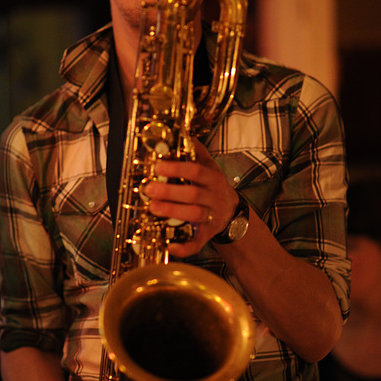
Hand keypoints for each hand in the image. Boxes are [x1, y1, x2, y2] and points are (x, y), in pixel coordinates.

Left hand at [144, 139, 238, 256]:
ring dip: (173, 212)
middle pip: (193, 194)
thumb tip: (183, 132)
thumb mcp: (210, 166)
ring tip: (152, 209)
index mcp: (212, 178)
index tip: (157, 166)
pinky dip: (185, 248)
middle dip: (170, 192)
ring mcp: (212, 217)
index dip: (176, 168)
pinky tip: (170, 247)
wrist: (232, 211)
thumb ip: (197, 151)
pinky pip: (198, 243)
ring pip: (194, 215)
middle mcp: (213, 197)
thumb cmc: (213, 186)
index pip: (195, 170)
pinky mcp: (208, 234)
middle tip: (148, 189)